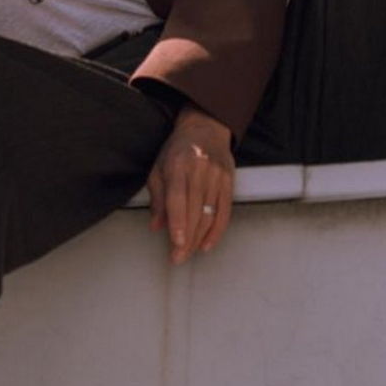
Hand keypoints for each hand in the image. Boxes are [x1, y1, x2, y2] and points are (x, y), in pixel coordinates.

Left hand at [146, 105, 234, 263]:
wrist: (205, 128)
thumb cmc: (177, 150)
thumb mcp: (159, 167)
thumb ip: (157, 198)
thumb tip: (156, 226)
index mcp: (178, 165)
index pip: (178, 198)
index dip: (177, 222)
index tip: (176, 243)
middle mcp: (199, 170)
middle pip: (194, 211)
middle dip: (186, 238)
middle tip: (177, 257)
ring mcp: (217, 176)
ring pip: (209, 214)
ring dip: (199, 238)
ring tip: (188, 253)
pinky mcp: (229, 182)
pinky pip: (224, 212)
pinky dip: (217, 231)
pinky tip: (207, 244)